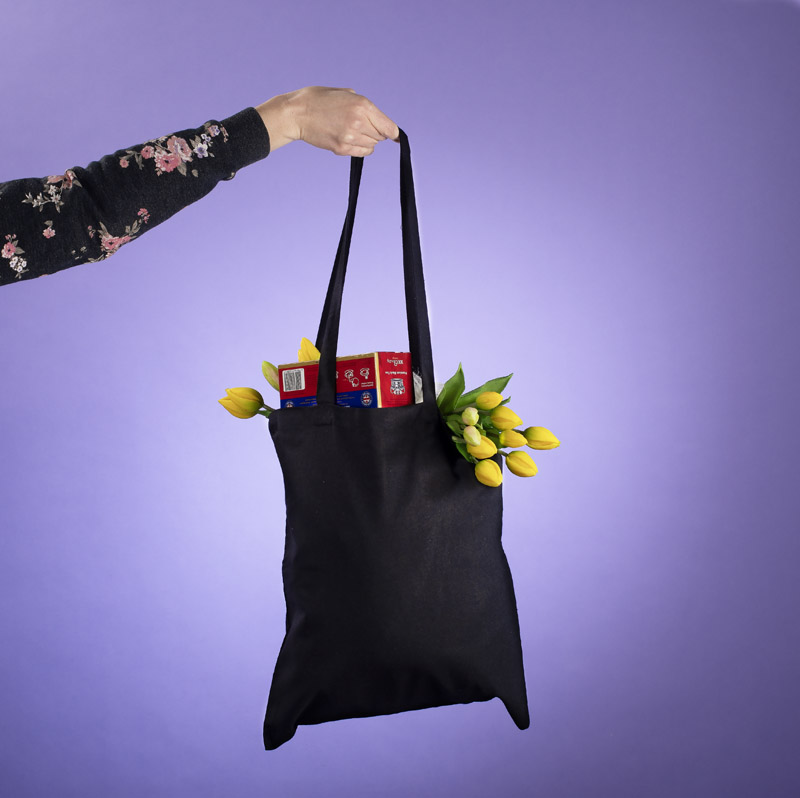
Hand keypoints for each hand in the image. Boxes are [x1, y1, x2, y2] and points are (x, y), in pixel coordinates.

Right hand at [256, 86, 399, 155]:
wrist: (296, 113)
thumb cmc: (318, 99)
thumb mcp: (344, 93)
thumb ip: (362, 105)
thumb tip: (375, 118)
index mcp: (362, 105)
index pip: (389, 127)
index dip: (394, 133)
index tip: (396, 137)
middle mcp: (359, 122)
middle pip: (381, 136)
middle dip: (375, 132)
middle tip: (361, 126)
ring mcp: (350, 137)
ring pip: (372, 146)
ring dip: (367, 141)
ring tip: (352, 131)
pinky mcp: (341, 148)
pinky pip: (361, 153)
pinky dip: (359, 148)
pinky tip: (348, 139)